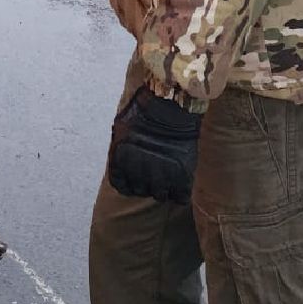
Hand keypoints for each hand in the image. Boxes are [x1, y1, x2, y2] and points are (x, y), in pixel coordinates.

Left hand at [107, 87, 200, 203]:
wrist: (169, 106)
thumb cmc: (143, 111)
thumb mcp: (121, 126)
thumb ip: (119, 144)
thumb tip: (120, 154)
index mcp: (122, 162)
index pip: (121, 185)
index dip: (128, 183)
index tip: (134, 179)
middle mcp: (139, 173)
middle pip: (141, 191)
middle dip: (145, 184)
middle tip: (152, 174)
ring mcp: (161, 177)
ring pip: (160, 195)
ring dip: (163, 188)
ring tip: (168, 178)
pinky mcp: (182, 177)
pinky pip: (180, 197)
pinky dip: (180, 194)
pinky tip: (180, 185)